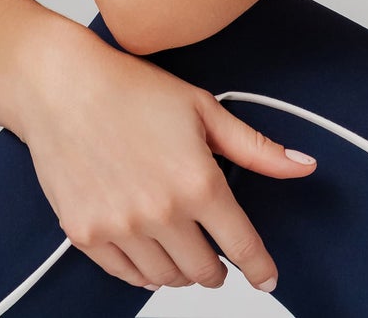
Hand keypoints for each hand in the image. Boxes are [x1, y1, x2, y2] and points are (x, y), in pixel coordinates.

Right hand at [16, 25, 314, 293]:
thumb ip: (256, 148)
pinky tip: (152, 251)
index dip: (260, 267)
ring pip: (165, 279)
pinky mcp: (86, 235)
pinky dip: (146, 272)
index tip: (267, 278)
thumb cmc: (135, 90)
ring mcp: (120, 228)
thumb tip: (304, 166)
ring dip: (182, 271)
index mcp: (197, 182)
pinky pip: (127, 276)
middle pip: (204, 271)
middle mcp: (161, 213)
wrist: (63, 88)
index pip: (241, 244)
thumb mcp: (204, 110)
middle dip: (218, 269)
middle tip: (220, 257)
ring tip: (185, 247)